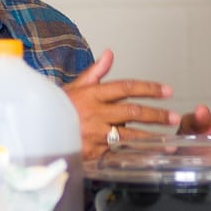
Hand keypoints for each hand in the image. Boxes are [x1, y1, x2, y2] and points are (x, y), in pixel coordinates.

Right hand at [61, 50, 176, 161]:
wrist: (35, 128)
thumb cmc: (56, 107)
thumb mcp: (75, 86)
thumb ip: (95, 71)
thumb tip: (109, 54)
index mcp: (93, 94)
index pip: (126, 88)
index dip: (149, 89)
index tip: (167, 91)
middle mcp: (96, 112)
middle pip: (132, 112)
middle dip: (156, 115)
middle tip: (174, 118)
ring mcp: (94, 133)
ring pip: (129, 136)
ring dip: (151, 138)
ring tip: (169, 141)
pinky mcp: (91, 151)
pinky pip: (117, 153)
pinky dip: (133, 155)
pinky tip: (148, 157)